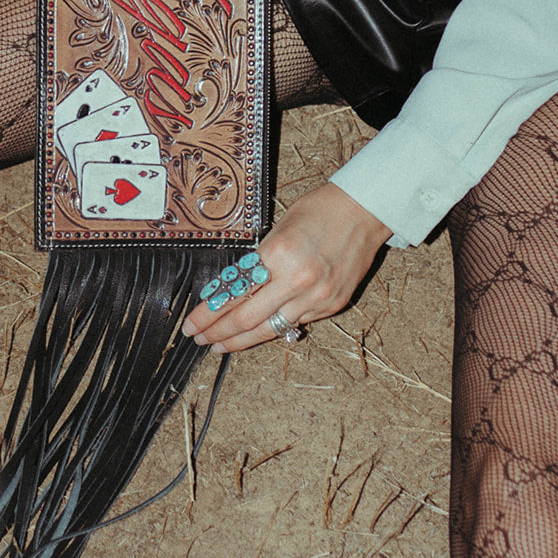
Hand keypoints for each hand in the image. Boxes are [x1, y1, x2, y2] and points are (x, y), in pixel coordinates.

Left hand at [181, 184, 391, 354]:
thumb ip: (258, 261)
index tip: (192, 322)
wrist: (365, 210)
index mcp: (278, 255)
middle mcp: (297, 280)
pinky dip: (273, 328)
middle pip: (246, 318)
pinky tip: (256, 332)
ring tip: (220, 346)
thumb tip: (234, 288)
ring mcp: (317, 297)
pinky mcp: (331, 305)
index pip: (233, 293)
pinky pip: (295, 322)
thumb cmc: (319, 210)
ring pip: (270, 329)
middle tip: (198, 338)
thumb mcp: (278, 229)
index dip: (208, 313)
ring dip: (241, 340)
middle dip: (217, 332)